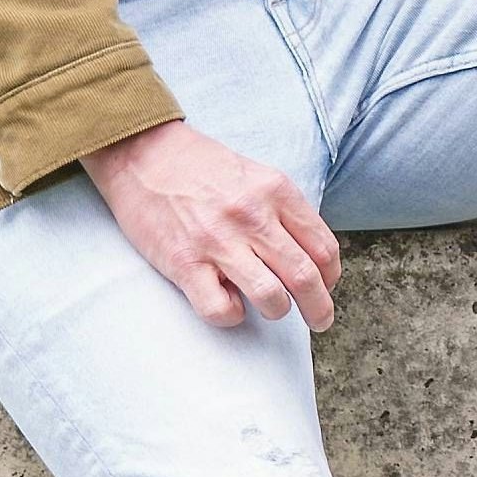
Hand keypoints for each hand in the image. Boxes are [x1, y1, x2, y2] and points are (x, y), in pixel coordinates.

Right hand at [83, 118, 341, 329]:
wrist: (144, 155)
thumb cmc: (202, 168)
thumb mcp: (256, 175)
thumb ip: (283, 210)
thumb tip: (308, 254)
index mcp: (276, 192)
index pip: (323, 246)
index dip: (331, 275)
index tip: (327, 286)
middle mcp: (252, 217)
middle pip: (304, 277)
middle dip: (319, 308)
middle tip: (320, 321)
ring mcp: (218, 242)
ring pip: (271, 297)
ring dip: (278, 311)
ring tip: (272, 309)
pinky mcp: (185, 263)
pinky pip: (220, 308)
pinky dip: (231, 315)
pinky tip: (228, 304)